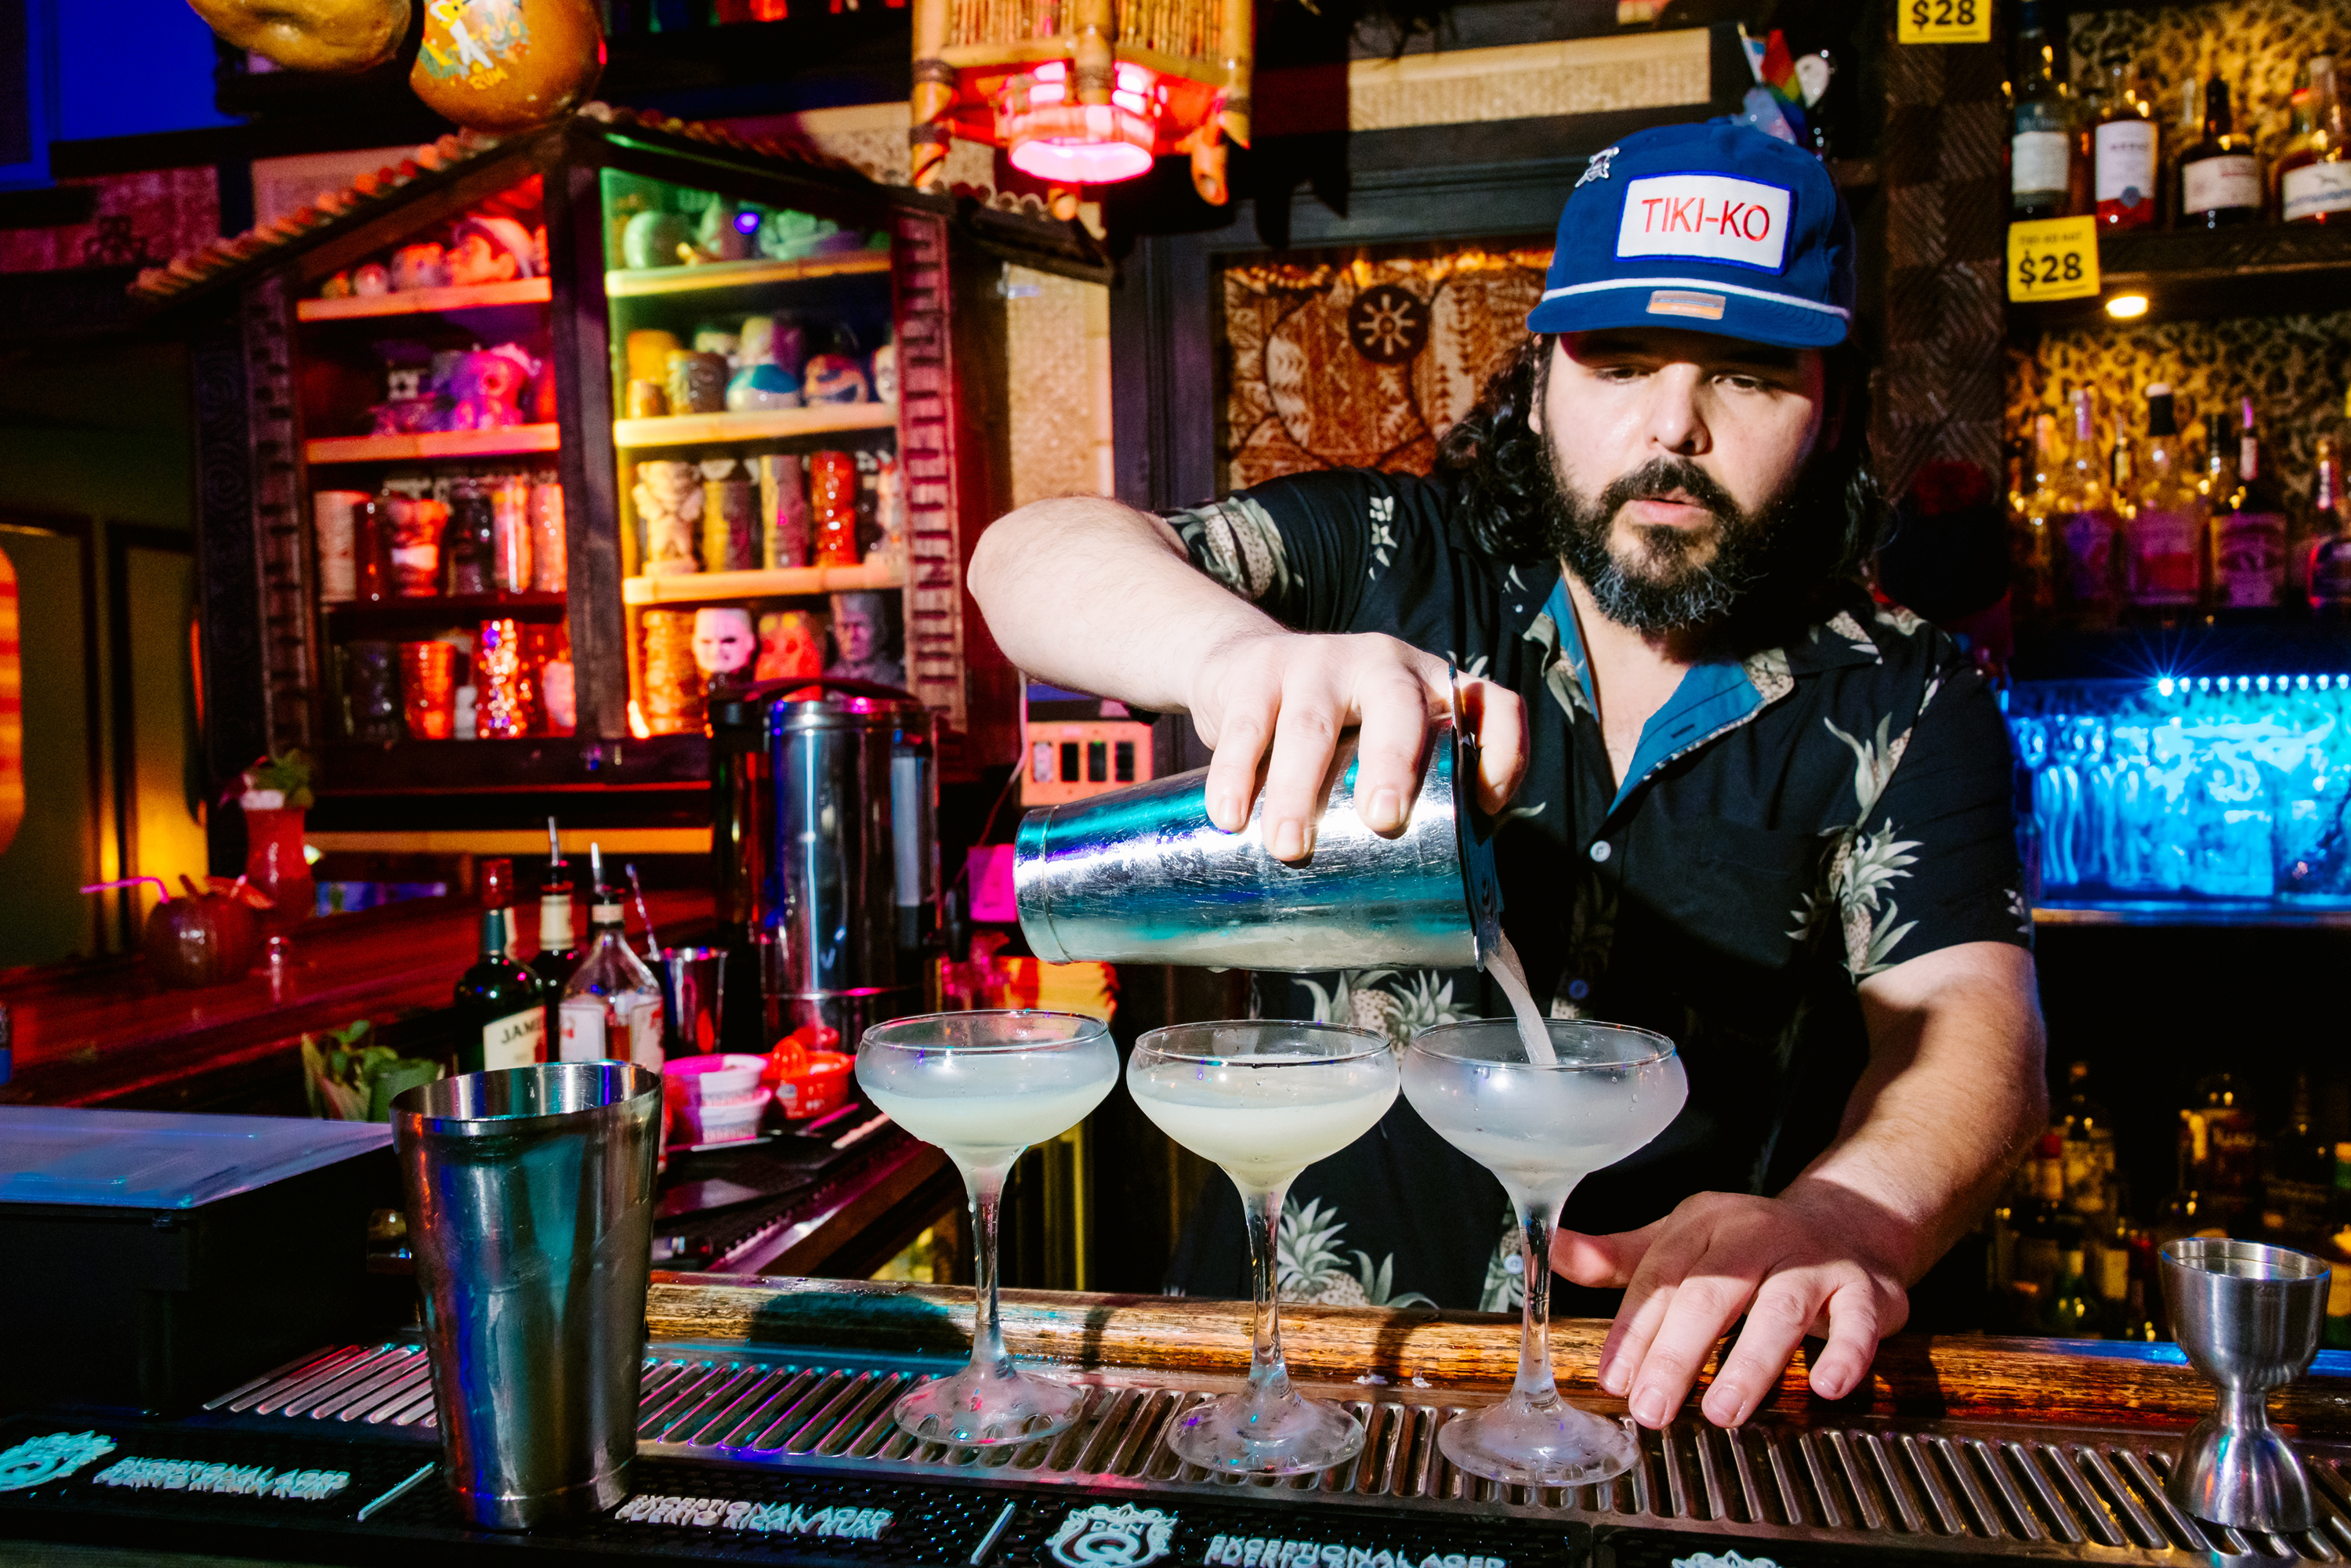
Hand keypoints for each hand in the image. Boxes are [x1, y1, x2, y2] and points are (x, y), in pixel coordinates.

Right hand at [1186, 631, 1527, 860]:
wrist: (1240, 665)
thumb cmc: (1331, 727)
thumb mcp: (1378, 741)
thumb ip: (1405, 792)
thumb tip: (1435, 894)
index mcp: (1430, 687)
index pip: (1491, 704)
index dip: (1504, 751)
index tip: (1486, 806)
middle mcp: (1382, 665)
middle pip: (1397, 706)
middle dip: (1392, 763)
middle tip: (1383, 820)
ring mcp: (1317, 663)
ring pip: (1311, 724)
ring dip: (1298, 789)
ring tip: (1289, 847)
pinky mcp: (1256, 674)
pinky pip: (1245, 725)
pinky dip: (1235, 774)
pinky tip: (1230, 815)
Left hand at [1551, 1187, 1910, 1428]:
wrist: (1849, 1220)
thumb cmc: (1751, 1244)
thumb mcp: (1683, 1241)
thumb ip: (1621, 1260)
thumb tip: (1552, 1254)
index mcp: (1704, 1224)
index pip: (1660, 1277)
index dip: (1633, 1330)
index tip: (1614, 1379)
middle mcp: (1757, 1235)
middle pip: (1712, 1292)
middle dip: (1677, 1353)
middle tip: (1653, 1408)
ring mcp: (1813, 1261)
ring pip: (1780, 1308)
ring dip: (1750, 1361)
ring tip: (1722, 1411)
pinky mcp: (1866, 1288)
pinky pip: (1858, 1320)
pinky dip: (1846, 1352)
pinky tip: (1827, 1385)